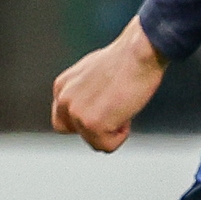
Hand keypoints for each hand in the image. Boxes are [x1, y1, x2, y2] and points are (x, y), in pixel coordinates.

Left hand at [52, 16, 167, 152]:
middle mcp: (64, 100)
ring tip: (122, 108)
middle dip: (95, 129)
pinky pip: (107, 146)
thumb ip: (85, 92)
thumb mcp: (93, 74)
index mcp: (62, 86)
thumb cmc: (125, 60)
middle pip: (75, 132)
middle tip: (114, 114)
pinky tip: (126, 113)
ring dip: (112, 131)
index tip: (106, 110)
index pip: (65, 117)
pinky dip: (121, 136)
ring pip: (94, 142)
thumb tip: (94, 106)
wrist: (138, 53)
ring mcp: (76, 112)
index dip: (87, 118)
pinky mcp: (91, 124)